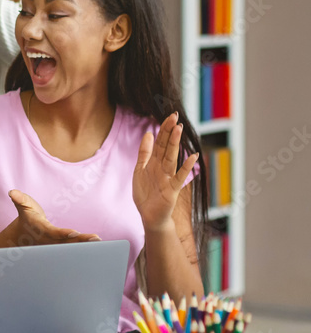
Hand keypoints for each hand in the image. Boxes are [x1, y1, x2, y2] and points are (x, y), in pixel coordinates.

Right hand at [8, 190, 99, 245]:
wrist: (25, 235)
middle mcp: (50, 240)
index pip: (53, 233)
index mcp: (42, 230)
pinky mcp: (62, 246)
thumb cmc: (27, 217)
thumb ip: (19, 198)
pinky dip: (85, 247)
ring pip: (72, 246)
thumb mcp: (23, 206)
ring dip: (86, 245)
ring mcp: (56, 245)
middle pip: (67, 242)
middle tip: (95, 239)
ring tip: (99, 241)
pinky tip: (97, 245)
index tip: (74, 233)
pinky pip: (74, 247)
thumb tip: (12, 192)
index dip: (63, 234)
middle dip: (81, 241)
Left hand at [133, 112, 198, 230]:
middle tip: (174, 116)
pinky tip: (191, 156)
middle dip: (169, 132)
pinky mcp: (172, 189)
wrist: (149, 216)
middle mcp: (162, 168)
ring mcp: (168, 178)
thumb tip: (148, 133)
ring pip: (171, 158)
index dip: (163, 130)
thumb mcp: (140, 170)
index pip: (160, 143)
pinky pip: (179, 177)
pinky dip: (186, 167)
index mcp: (154, 162)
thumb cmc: (146, 194)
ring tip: (178, 129)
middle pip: (166, 147)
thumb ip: (144, 153)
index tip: (169, 116)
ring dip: (175, 144)